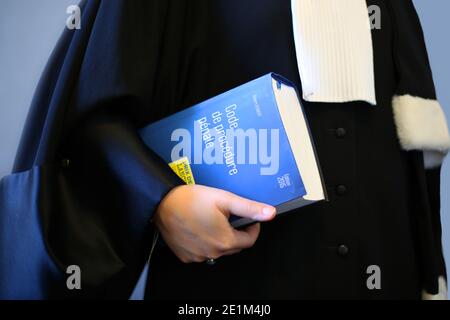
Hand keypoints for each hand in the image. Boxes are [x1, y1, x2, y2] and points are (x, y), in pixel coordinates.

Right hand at [154, 184, 275, 262]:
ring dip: (220, 238)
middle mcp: (213, 253)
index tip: (248, 219)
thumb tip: (270, 213)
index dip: (252, 228)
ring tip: (211, 220)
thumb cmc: (191, 199)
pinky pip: (202, 253)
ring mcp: (198, 256)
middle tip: (227, 216)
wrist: (161, 203)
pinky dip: (204, 243)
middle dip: (235, 232)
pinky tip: (198, 228)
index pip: (250, 240)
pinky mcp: (186, 256)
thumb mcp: (224, 199)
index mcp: (225, 240)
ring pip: (218, 250)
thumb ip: (248, 208)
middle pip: (234, 246)